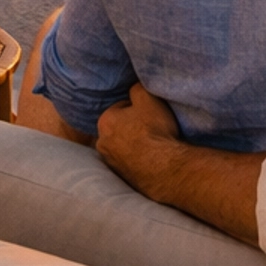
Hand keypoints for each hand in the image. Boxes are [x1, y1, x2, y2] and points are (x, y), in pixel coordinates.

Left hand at [96, 83, 185, 203]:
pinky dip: (136, 159)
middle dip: (131, 126)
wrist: (164, 167)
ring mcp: (110, 162)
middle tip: (150, 128)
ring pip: (122, 146)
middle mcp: (101, 142)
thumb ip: (136, 88)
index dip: (137, 109)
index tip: (149, 113)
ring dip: (133, 144)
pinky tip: (149, 158)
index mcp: (105, 121)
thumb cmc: (155, 130)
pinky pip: (128, 162)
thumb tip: (133, 89)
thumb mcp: (148, 98)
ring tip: (151, 145)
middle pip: (119, 128)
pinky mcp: (120, 177)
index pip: (121, 108)